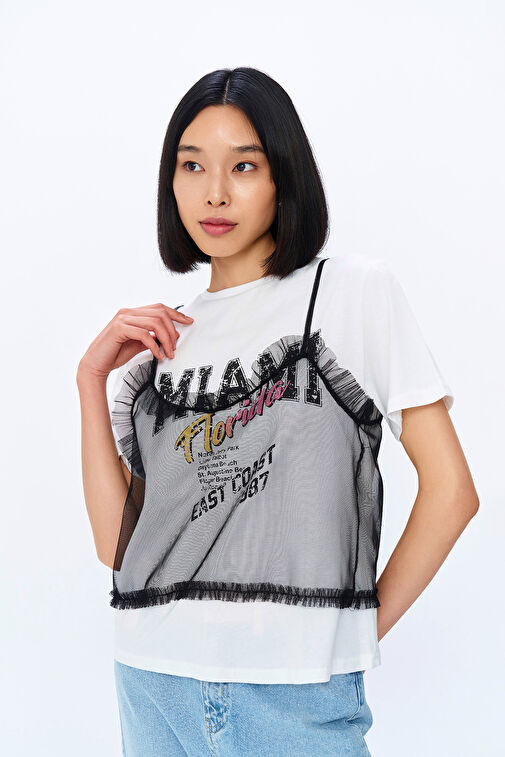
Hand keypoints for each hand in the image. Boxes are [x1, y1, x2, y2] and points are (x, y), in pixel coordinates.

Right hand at [77, 303, 193, 380]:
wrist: (95, 364)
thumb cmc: (115, 354)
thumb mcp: (139, 344)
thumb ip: (152, 337)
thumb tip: (169, 336)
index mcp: (133, 313)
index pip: (159, 308)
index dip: (176, 313)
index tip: (189, 321)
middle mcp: (127, 312)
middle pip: (160, 313)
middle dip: (172, 330)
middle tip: (175, 347)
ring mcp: (122, 319)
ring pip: (155, 323)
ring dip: (166, 339)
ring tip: (169, 353)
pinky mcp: (119, 329)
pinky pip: (145, 334)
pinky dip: (155, 346)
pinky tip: (158, 355)